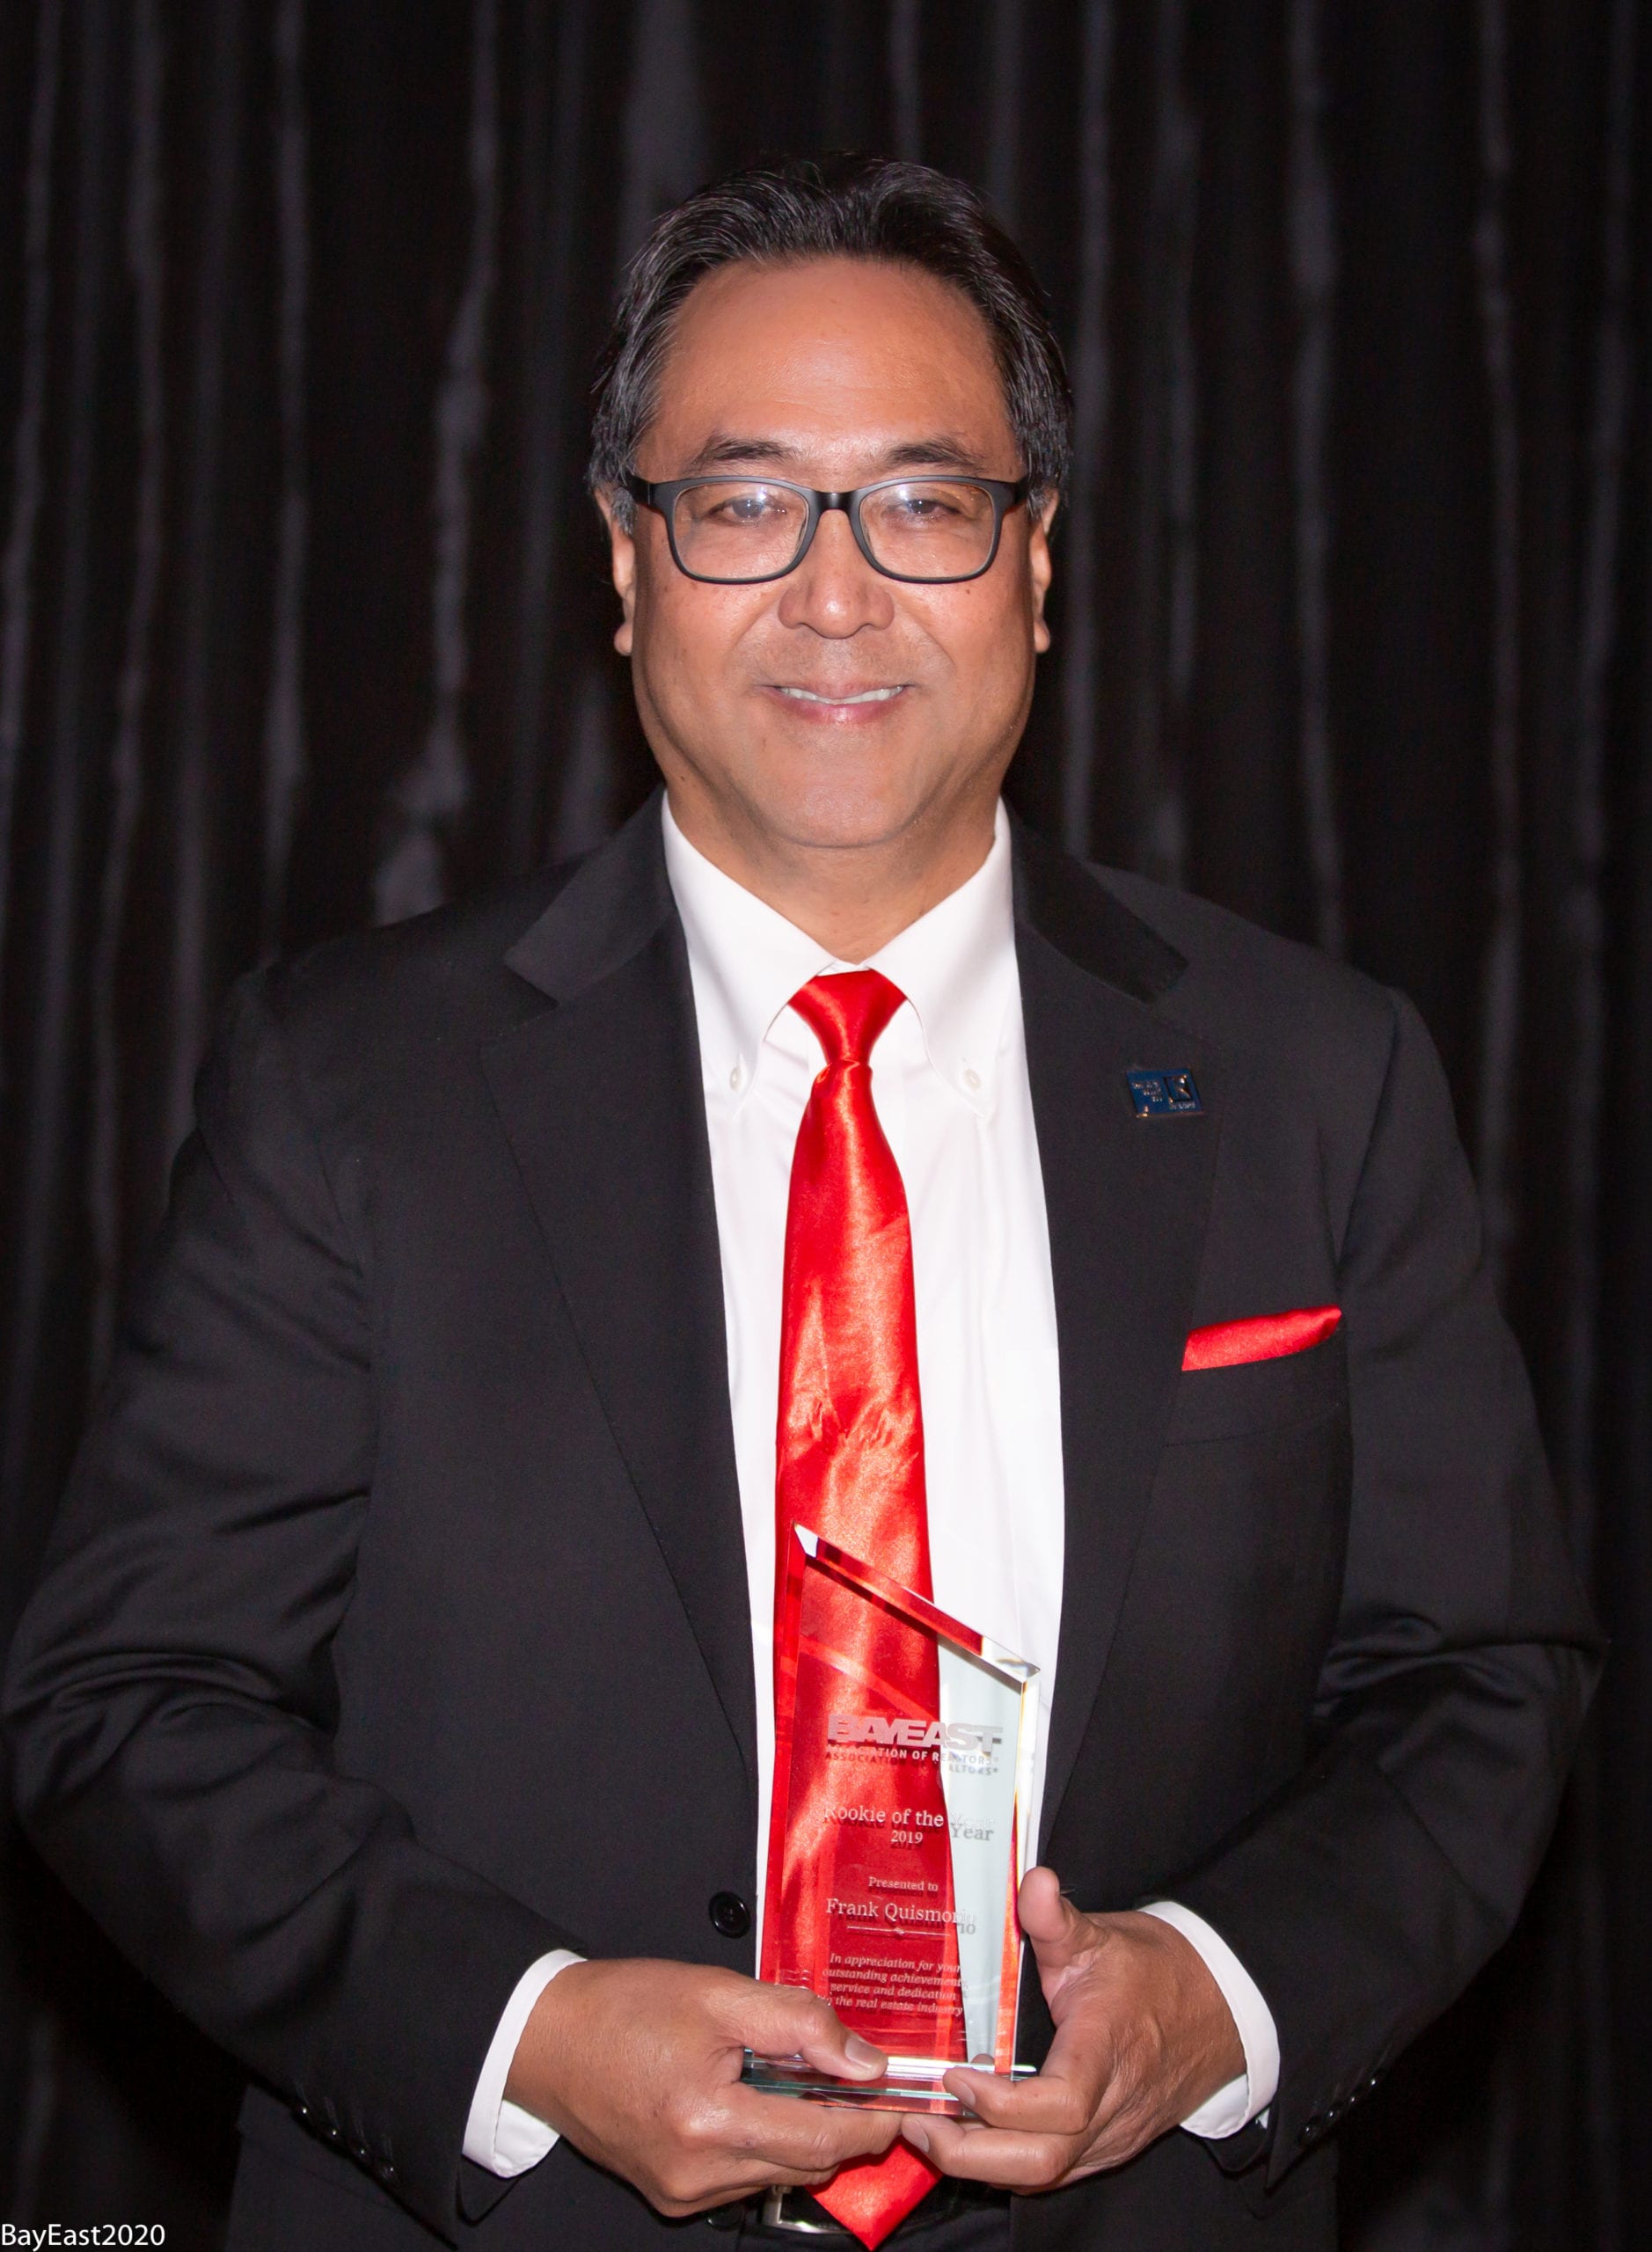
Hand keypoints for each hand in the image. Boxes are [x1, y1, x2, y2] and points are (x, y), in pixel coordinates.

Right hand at [504, 1958, 900, 2216]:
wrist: (547, 2039)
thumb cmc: (623, 2007)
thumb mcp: (718, 1993)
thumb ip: (798, 2023)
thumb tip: (863, 2061)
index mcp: (708, 2121)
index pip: (819, 2140)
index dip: (869, 2121)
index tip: (898, 2102)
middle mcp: (696, 2174)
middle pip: (805, 2165)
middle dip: (840, 2125)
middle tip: (852, 2078)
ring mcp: (681, 2192)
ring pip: (777, 2174)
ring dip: (800, 2133)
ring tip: (788, 2077)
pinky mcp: (670, 2195)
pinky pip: (742, 2178)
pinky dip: (762, 2143)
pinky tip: (751, 2097)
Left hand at [899, 1867, 1245, 2190]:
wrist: (1217, 2011)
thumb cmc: (1155, 1973)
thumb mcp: (1103, 1936)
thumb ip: (1057, 1917)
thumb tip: (1032, 1879)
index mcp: (1108, 2051)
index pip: (1060, 2104)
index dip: (1001, 2104)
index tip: (955, 2074)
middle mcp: (1113, 2106)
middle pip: (1043, 2161)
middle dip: (970, 2154)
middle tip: (917, 2120)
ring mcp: (1113, 2136)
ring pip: (1044, 2177)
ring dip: (980, 2164)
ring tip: (929, 2129)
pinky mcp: (1109, 2148)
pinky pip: (1053, 2175)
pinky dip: (1005, 2166)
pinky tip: (969, 2139)